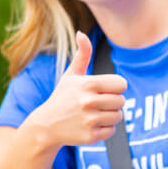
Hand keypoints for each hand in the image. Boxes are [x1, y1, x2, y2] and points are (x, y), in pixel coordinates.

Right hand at [24, 31, 126, 148]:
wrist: (45, 126)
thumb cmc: (62, 97)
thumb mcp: (70, 75)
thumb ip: (82, 55)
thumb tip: (81, 33)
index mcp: (87, 84)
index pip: (121, 84)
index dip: (114, 87)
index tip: (103, 89)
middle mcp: (88, 102)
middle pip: (121, 101)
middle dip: (112, 102)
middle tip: (96, 103)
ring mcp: (89, 120)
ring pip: (119, 116)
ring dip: (110, 115)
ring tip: (93, 114)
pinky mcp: (91, 136)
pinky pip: (112, 130)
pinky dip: (105, 128)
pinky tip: (90, 125)